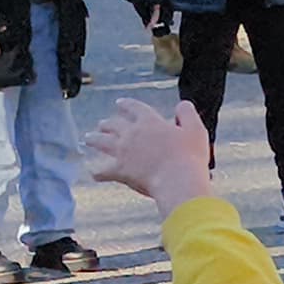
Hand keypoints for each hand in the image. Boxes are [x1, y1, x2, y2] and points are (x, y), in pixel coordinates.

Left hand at [83, 100, 216, 205]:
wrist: (177, 180)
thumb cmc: (189, 156)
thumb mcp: (196, 130)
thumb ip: (188, 114)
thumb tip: (182, 105)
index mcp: (150, 122)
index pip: (134, 107)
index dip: (126, 104)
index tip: (120, 103)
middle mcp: (132, 134)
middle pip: (113, 124)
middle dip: (107, 124)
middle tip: (102, 124)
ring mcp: (123, 152)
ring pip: (102, 142)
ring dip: (94, 139)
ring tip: (88, 139)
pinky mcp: (120, 170)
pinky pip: (103, 171)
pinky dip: (98, 172)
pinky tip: (94, 174)